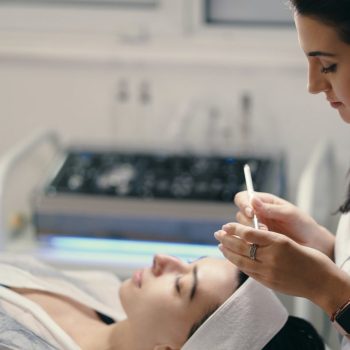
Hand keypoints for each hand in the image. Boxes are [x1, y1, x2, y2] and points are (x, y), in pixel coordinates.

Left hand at [214, 222, 345, 312]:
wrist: (322, 282)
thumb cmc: (309, 258)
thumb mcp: (289, 241)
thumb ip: (267, 238)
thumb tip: (246, 233)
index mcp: (278, 242)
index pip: (249, 233)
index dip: (235, 229)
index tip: (226, 226)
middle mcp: (271, 257)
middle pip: (242, 246)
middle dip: (227, 239)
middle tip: (217, 233)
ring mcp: (268, 271)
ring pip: (241, 260)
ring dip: (228, 252)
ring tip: (220, 245)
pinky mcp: (268, 282)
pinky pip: (248, 271)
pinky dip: (238, 263)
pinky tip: (232, 259)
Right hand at [234, 191, 333, 257]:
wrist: (313, 246)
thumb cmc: (303, 225)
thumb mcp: (289, 214)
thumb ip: (271, 208)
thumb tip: (253, 199)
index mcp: (263, 202)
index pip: (243, 198)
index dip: (243, 204)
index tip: (251, 213)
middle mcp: (256, 214)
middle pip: (240, 214)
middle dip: (248, 222)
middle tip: (263, 229)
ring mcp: (255, 229)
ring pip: (240, 228)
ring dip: (250, 233)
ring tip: (266, 237)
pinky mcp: (256, 242)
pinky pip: (245, 241)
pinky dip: (249, 243)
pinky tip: (260, 246)